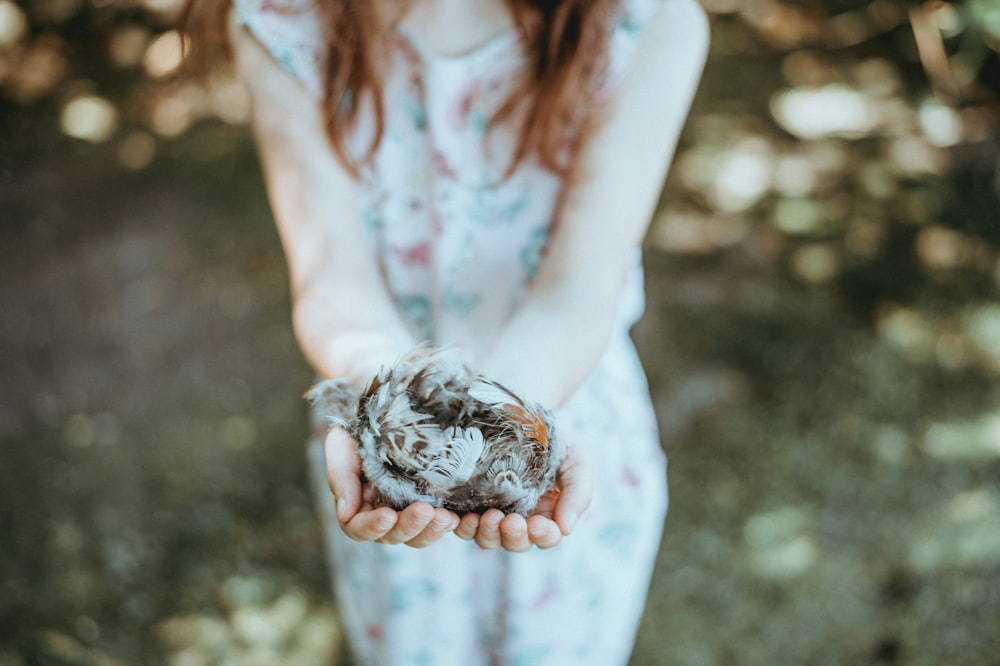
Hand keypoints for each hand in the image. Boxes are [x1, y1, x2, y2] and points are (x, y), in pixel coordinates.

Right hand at [325, 427, 459, 547]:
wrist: (386, 407)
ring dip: (432, 530)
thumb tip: (345, 514)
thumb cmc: (359, 425)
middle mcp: (384, 512)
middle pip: (393, 536)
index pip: (359, 529)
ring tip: (446, 517)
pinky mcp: (434, 501)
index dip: (372, 527)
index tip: (387, 516)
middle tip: (425, 511)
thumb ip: (341, 477)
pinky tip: (459, 517)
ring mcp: (410, 509)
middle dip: (409, 527)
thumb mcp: (342, 444)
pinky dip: (449, 524)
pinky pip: (440, 522)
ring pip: (419, 535)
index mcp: (358, 504)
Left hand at [454, 441, 593, 550]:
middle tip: (511, 521)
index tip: (538, 524)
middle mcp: (518, 518)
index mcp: (546, 513)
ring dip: (487, 533)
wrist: (520, 409)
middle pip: (515, 542)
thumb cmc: (553, 437)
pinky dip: (459, 525)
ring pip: (487, 538)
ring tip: (488, 517)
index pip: (546, 537)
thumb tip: (566, 529)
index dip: (542, 536)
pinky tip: (459, 517)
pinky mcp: (466, 500)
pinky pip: (460, 522)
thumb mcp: (577, 458)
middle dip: (513, 536)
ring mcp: (491, 510)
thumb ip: (579, 492)